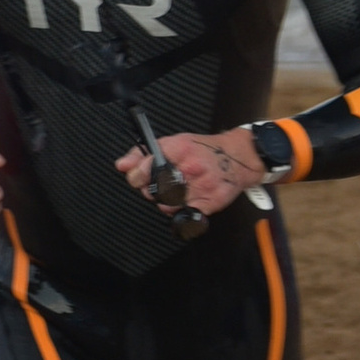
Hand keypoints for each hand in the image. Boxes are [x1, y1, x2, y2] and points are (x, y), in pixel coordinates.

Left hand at [119, 127, 265, 218]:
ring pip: (166, 206)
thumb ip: (144, 154)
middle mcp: (190, 168)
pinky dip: (180, 212)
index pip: (147, 167)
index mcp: (180, 149)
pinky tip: (186, 201)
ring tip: (176, 191)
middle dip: (151, 190)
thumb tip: (122, 165)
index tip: (136, 177)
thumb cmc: (204, 150)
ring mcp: (201, 187)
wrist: (238, 158)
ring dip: (166, 202)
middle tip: (161, 184)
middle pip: (153, 190)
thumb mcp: (174, 142)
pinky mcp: (209, 204)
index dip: (137, 175)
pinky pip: (183, 216)